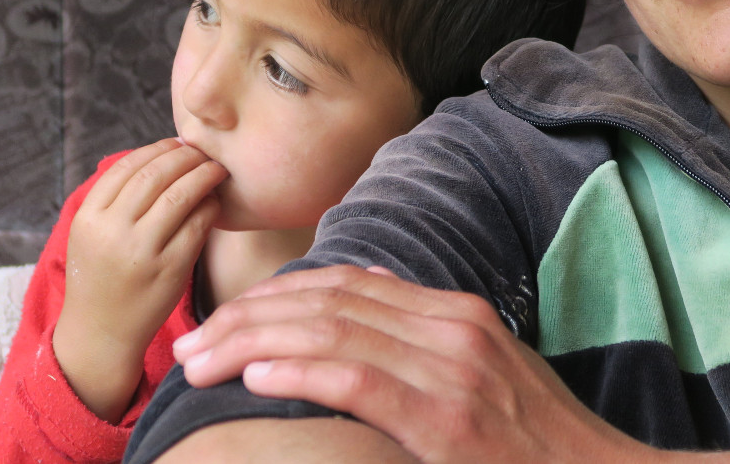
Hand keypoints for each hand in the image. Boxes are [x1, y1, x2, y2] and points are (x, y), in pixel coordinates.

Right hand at [53, 138, 226, 421]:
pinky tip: (215, 202)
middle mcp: (112, 232)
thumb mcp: (91, 234)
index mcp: (88, 218)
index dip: (157, 149)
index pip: (127, 166)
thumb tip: (161, 154)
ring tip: (216, 170)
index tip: (177, 144)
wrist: (100, 332)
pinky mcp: (171, 269)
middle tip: (202, 153)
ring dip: (204, 175)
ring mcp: (142, 252)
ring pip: (180, 195)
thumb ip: (115, 199)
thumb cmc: (102, 275)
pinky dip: (211, 206)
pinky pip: (198, 225)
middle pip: (156, 175)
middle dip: (185, 156)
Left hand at [171, 265, 654, 463]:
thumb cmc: (538, 445)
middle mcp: (453, 328)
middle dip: (249, 316)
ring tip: (201, 359)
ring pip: (332, 331)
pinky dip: (300, 372)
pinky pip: (359, 381)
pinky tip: (255, 377)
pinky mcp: (448, 420)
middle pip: (329, 300)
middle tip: (190, 343)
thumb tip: (362, 326)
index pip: (348, 285)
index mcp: (457, 316)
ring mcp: (454, 370)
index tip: (225, 320)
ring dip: (253, 342)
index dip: (277, 296)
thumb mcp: (487, 380)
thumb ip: (428, 350)